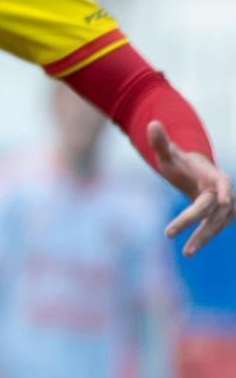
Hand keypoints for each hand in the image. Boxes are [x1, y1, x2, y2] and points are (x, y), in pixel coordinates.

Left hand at [153, 121, 233, 255]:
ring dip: (203, 238)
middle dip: (193, 222)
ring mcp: (225, 206)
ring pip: (216, 224)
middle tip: (169, 233)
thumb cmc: (181, 164)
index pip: (222, 184)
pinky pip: (215, 228)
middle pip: (211, 209)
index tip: (224, 200)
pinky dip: (205, 238)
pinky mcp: (222, 217)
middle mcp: (223, 192)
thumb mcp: (168, 154)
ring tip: (187, 253)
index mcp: (213, 176)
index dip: (224, 191)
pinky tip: (193, 249)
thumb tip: (151, 123)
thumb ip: (161, 142)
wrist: (196, 175)